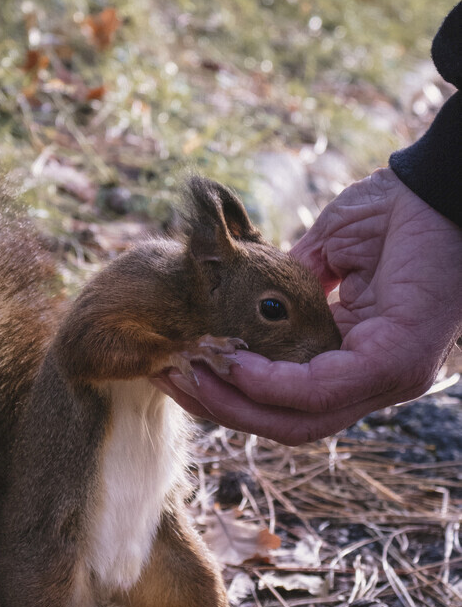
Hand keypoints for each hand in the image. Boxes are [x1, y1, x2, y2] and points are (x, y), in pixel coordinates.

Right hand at [154, 168, 461, 443]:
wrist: (441, 183)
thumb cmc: (395, 213)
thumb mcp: (323, 257)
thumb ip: (283, 292)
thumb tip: (239, 310)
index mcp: (358, 360)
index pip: (288, 402)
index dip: (231, 394)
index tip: (182, 369)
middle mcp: (372, 381)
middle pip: (287, 423)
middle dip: (222, 408)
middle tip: (171, 380)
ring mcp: (387, 379)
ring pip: (298, 421)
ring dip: (234, 403)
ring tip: (190, 375)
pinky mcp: (393, 364)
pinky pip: (318, 390)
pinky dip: (268, 383)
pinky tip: (232, 360)